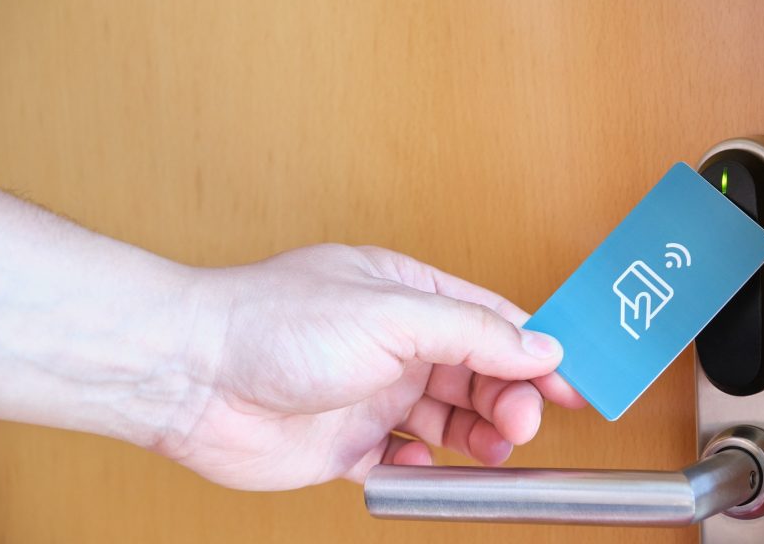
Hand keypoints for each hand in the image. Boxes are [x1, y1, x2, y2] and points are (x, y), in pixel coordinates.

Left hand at [158, 245, 584, 489]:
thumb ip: (472, 332)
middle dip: (510, 399)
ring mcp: (372, 393)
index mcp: (408, 294)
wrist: (190, 377)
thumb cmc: (273, 324)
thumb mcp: (392, 314)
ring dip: (479, 437)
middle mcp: (394, 343)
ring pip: (449, 421)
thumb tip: (539, 345)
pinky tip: (424, 467)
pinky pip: (404, 462)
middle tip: (523, 422)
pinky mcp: (346, 444)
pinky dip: (424, 470)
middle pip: (479, 374)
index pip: (493, 320)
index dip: (537, 351)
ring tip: (492, 451)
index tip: (573, 383)